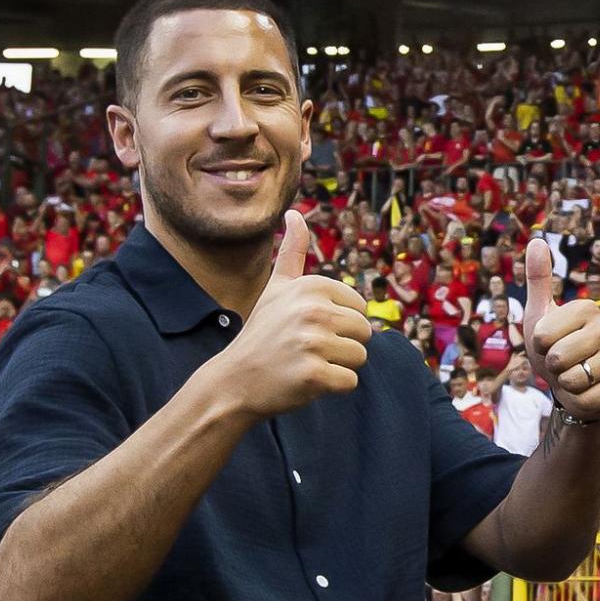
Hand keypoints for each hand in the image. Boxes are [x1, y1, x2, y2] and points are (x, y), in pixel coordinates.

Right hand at [218, 212, 372, 417]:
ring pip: (360, 357)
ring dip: (338, 366)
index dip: (339, 324)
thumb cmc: (262, 333)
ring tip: (306, 363)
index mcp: (312, 286)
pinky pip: (350, 382)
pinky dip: (332, 387)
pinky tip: (305, 381)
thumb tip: (294, 213)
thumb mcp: (276, 287)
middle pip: (364, 332)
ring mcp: (313, 343)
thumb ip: (292, 251)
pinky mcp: (314, 375)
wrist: (235, 380)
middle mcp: (314, 310)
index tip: (307, 329)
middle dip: (342, 346)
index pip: (360, 308)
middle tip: (307, 350)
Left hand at [522, 235, 599, 417]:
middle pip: (558, 357)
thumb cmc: (552, 348)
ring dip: (564, 384)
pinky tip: (585, 391)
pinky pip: (587, 398)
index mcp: (587, 308)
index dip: (537, 346)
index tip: (547, 344)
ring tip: (572, 376)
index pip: (543, 335)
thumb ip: (538, 279)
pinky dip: (578, 400)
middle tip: (560, 363)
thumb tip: (537, 240)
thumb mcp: (538, 315)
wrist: (569, 386)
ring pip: (573, 379)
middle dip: (550, 367)